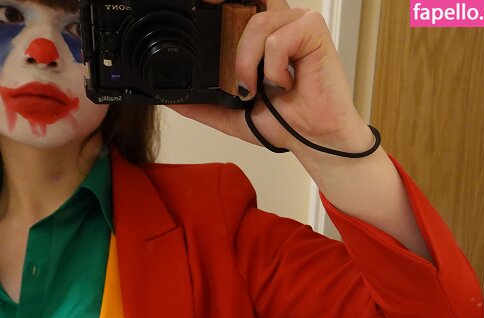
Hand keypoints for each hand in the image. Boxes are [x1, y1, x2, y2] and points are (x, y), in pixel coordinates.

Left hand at [167, 0, 371, 153]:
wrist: (311, 138)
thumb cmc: (284, 121)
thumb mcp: (231, 114)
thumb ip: (203, 105)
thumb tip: (171, 101)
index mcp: (261, 35)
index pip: (238, 4)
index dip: (220, 1)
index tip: (203, 3)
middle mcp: (278, 22)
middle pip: (243, 5)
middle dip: (227, 22)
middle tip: (226, 59)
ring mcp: (296, 22)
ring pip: (256, 24)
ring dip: (247, 63)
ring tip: (257, 88)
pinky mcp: (312, 30)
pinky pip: (277, 40)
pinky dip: (273, 69)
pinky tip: (284, 84)